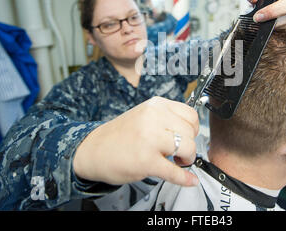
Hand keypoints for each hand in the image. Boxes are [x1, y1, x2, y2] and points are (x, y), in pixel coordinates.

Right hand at [73, 96, 199, 186]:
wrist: (92, 150)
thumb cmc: (120, 135)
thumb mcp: (144, 115)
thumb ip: (167, 118)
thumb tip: (192, 131)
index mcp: (155, 105)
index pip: (191, 114)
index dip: (192, 129)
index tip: (186, 137)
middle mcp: (153, 118)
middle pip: (190, 132)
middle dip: (190, 145)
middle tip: (179, 152)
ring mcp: (149, 139)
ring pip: (188, 148)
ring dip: (187, 159)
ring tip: (176, 161)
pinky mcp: (146, 161)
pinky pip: (175, 172)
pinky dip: (185, 178)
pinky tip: (189, 179)